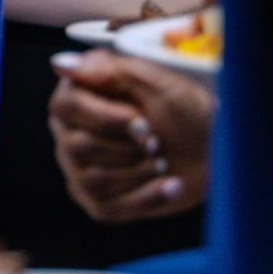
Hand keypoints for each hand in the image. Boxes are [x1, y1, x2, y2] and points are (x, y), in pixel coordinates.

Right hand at [47, 51, 211, 221]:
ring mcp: (80, 171)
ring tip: (162, 160)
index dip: (104, 118)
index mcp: (78, 98)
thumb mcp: (156, 82)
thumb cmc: (185, 110)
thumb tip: (60, 64)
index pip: (66, 107)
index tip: (141, 121)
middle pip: (78, 146)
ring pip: (93, 179)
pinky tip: (171, 183)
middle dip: (127, 147)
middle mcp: (69, 134)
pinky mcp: (99, 202)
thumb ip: (108, 69)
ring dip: (139, 171)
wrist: (213, 150)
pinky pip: (108, 209)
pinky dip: (147, 197)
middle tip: (156, 140)